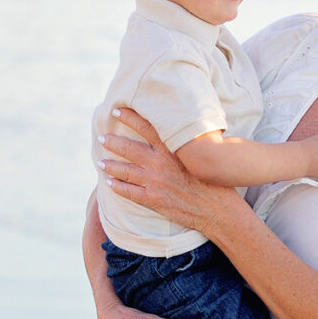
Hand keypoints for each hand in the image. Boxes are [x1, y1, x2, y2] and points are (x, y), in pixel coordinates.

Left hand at [97, 106, 251, 237]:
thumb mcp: (204, 154)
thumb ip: (189, 142)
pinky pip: (128, 191)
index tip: (117, 110)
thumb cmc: (215, 180)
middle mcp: (159, 162)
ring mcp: (154, 181)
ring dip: (110, 165)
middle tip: (102, 137)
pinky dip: (116, 186)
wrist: (217, 208)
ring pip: (124, 170)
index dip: (129, 117)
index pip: (146, 127)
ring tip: (100, 161)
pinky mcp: (152, 199)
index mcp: (172, 148)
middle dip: (112, 142)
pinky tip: (109, 183)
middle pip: (128, 148)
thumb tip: (187, 129)